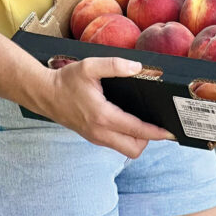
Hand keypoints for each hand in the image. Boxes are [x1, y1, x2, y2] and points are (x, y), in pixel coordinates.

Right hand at [33, 56, 175, 157]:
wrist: (45, 94)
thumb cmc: (67, 80)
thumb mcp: (90, 66)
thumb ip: (115, 65)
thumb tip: (138, 67)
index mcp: (103, 116)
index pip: (136, 130)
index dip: (156, 132)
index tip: (170, 131)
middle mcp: (100, 133)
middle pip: (133, 149)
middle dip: (149, 139)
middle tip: (158, 123)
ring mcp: (95, 137)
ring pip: (125, 149)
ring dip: (137, 140)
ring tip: (146, 122)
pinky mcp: (92, 137)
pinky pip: (115, 144)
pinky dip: (126, 138)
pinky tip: (129, 122)